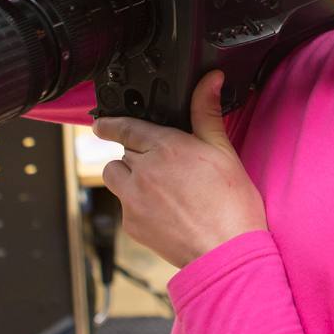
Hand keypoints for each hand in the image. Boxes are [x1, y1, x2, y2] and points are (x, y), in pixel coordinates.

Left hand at [92, 70, 266, 267]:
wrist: (226, 252)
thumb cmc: (231, 204)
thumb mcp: (223, 151)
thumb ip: (207, 112)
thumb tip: (211, 80)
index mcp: (167, 146)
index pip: (125, 126)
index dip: (111, 123)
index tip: (101, 123)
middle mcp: (144, 169)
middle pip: (123, 151)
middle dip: (137, 154)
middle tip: (163, 167)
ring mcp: (133, 197)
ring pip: (115, 175)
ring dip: (128, 176)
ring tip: (156, 187)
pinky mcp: (131, 223)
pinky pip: (123, 205)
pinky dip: (136, 204)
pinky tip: (163, 212)